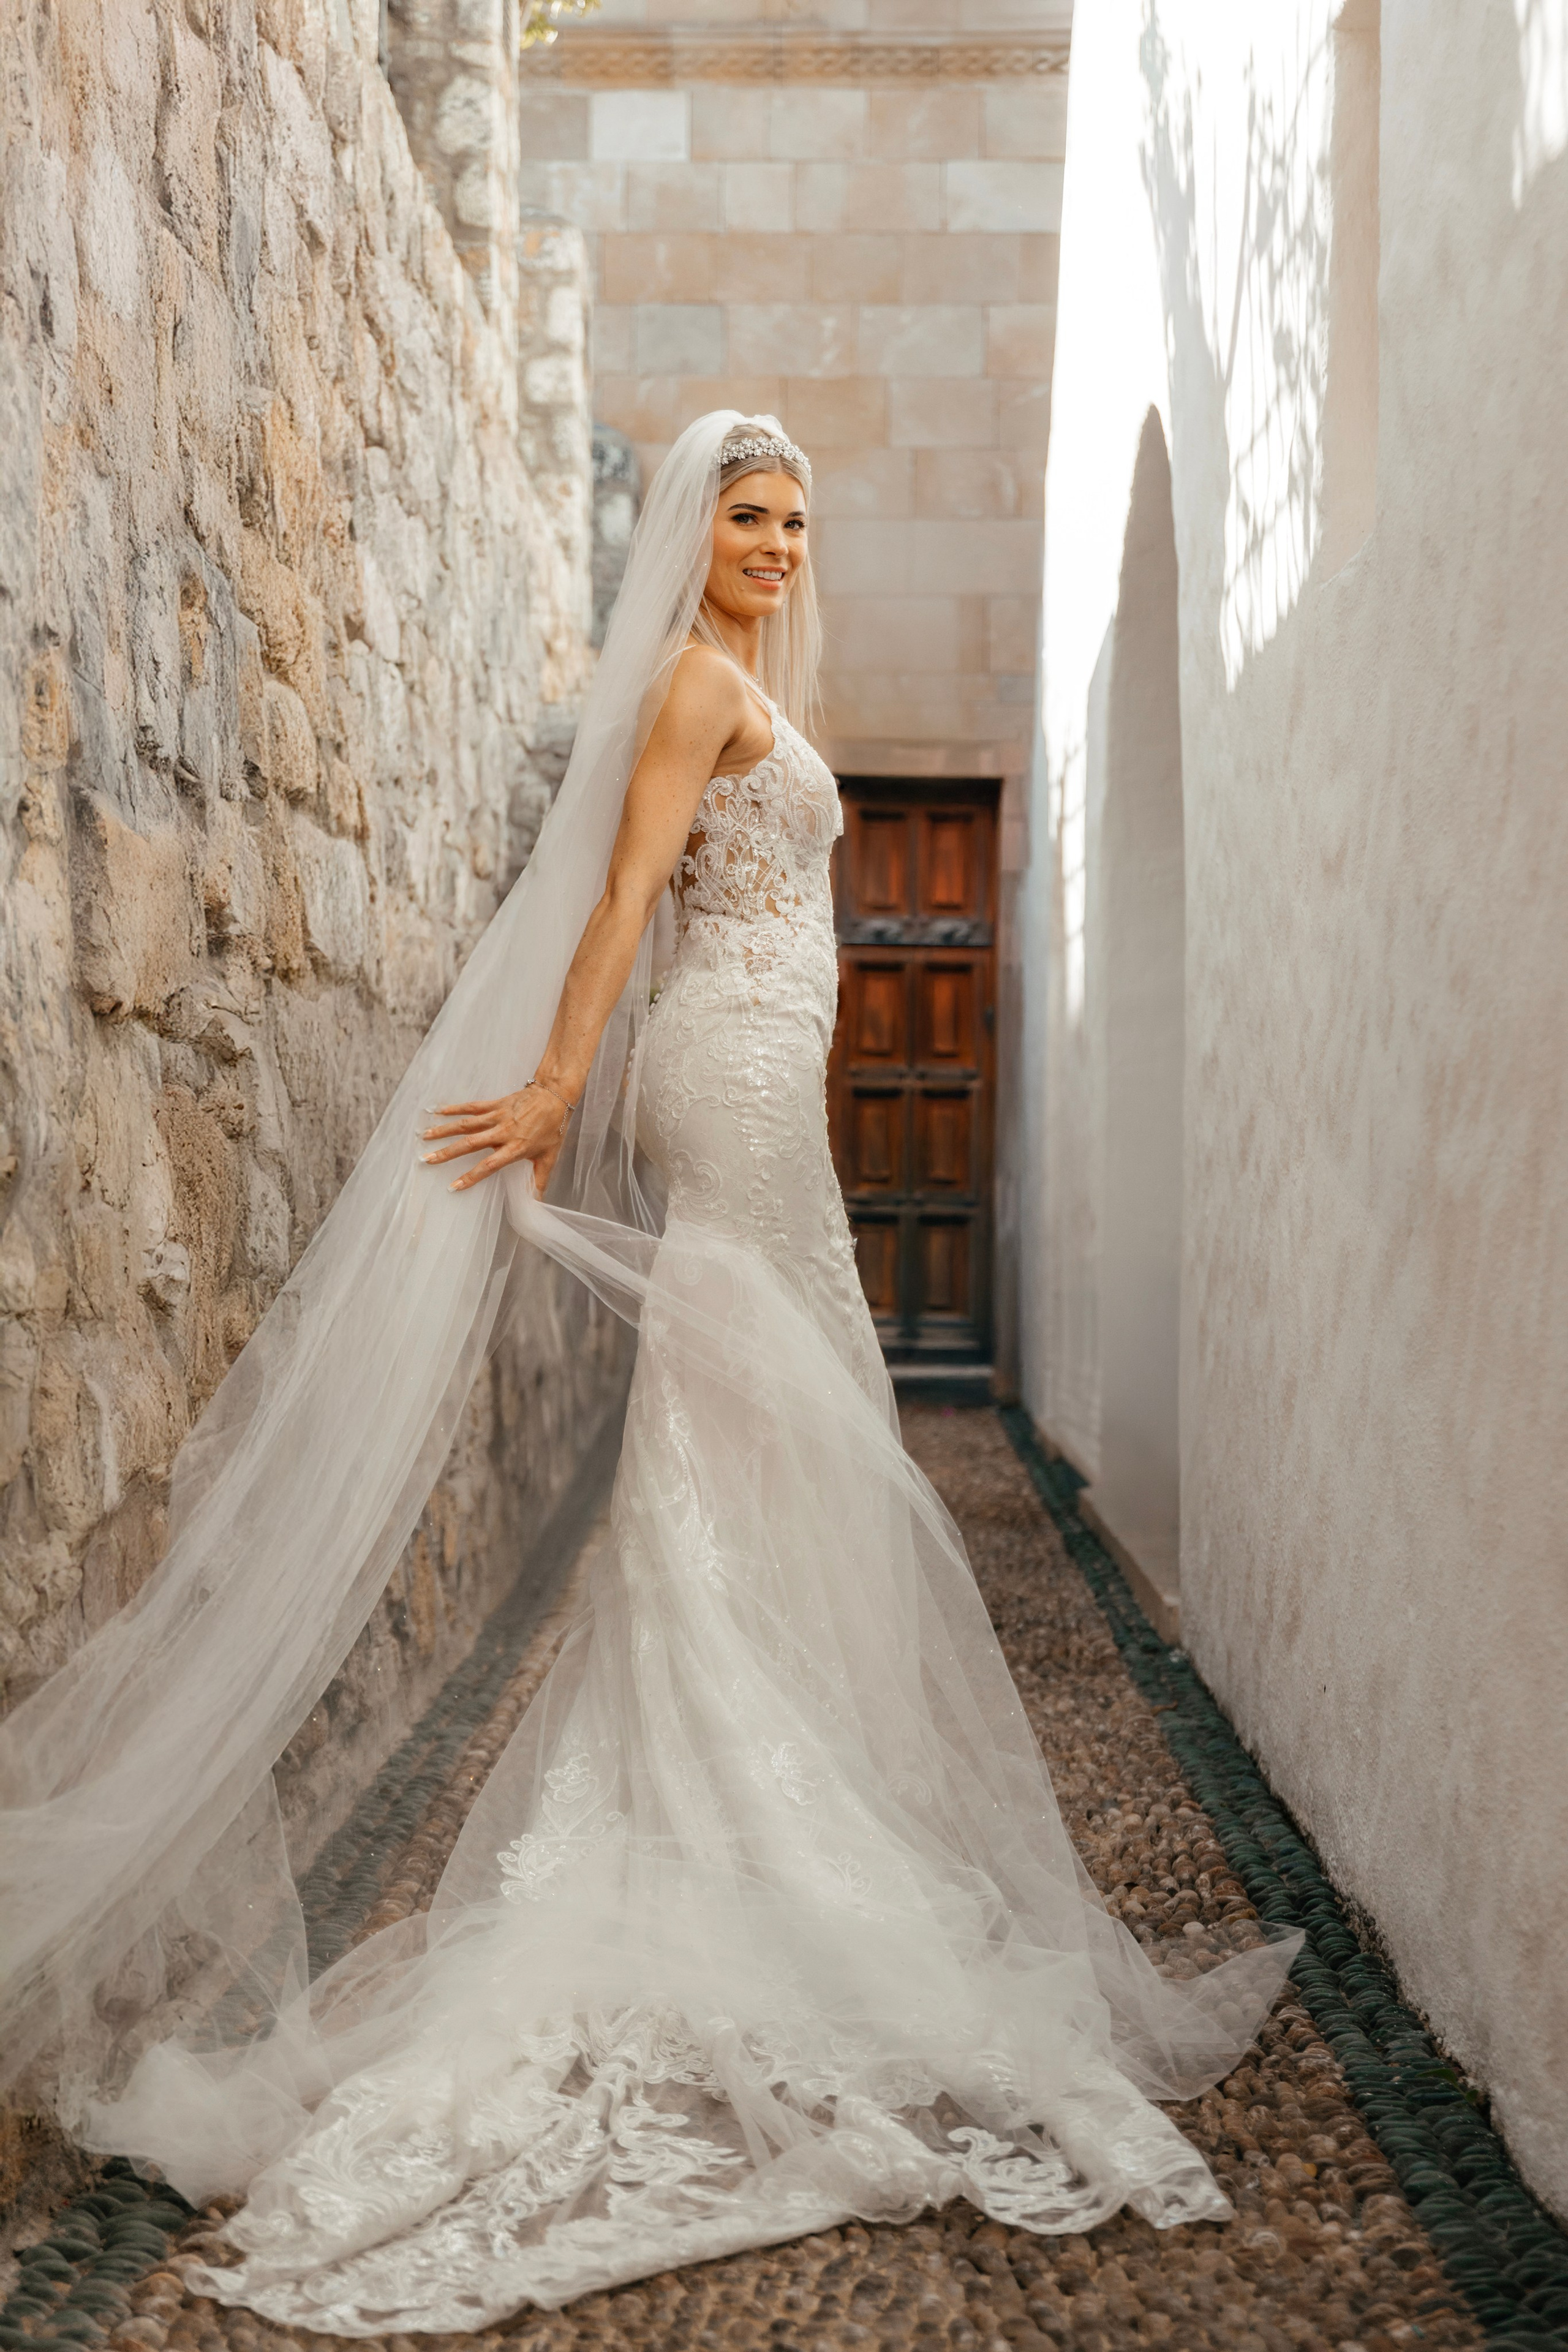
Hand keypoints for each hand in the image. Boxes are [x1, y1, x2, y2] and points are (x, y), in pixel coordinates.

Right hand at [419, 1085, 571, 1194]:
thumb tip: (537, 1202)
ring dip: (444, 1130)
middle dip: (447, 1153)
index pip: (489, 1165)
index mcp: (515, 1148)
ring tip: (424, 1137)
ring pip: (466, 1124)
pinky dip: (454, 1108)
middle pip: (470, 1144)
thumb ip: (540, 1180)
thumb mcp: (549, 1157)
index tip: (453, 1186)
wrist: (555, 1096)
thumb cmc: (553, 1127)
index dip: (471, 1176)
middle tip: (427, 1160)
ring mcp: (497, 1116)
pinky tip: (437, 1111)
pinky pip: (471, 1107)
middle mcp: (502, 1132)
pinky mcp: (495, 1104)